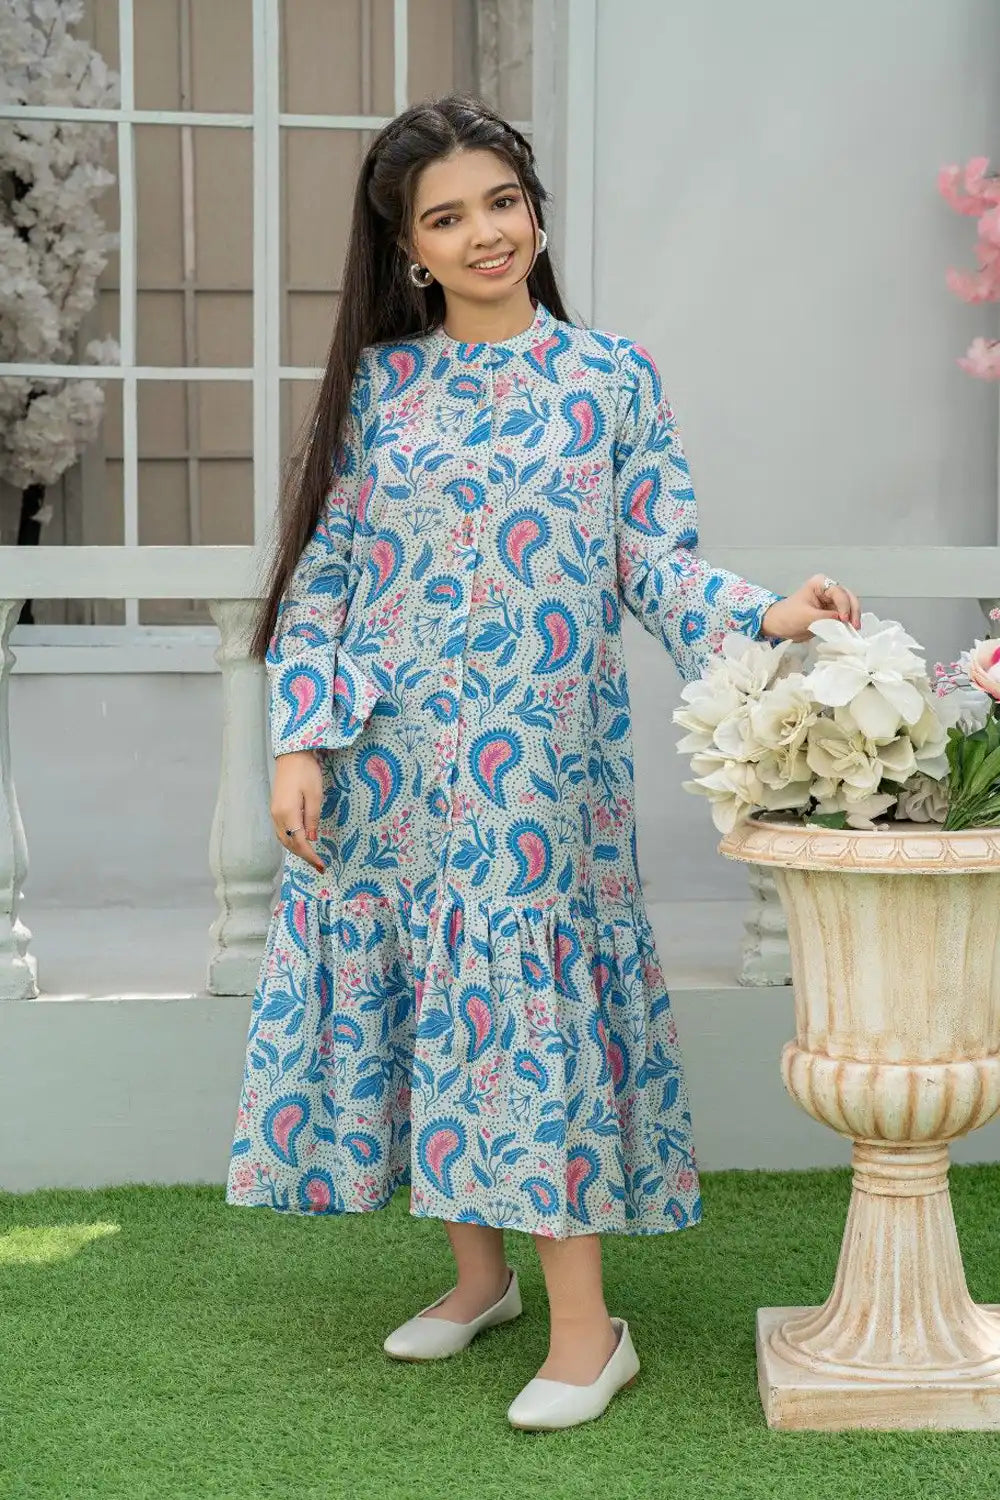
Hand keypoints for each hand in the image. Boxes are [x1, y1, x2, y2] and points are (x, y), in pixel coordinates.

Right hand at [270, 749, 324, 872]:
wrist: (291, 756)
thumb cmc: (306, 772)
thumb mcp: (315, 795)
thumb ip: (313, 818)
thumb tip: (312, 839)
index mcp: (288, 813)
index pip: (299, 842)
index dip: (310, 856)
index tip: (321, 866)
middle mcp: (277, 816)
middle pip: (289, 844)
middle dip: (304, 856)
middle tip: (319, 865)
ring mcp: (274, 813)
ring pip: (283, 839)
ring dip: (296, 850)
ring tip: (311, 857)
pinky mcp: (275, 809)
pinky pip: (281, 831)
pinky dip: (291, 841)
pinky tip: (300, 842)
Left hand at [761, 574, 861, 642]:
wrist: (778, 625)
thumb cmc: (788, 616)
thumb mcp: (807, 617)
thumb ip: (826, 618)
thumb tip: (844, 621)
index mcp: (821, 583)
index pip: (839, 593)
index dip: (844, 606)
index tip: (844, 620)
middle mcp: (829, 589)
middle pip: (848, 597)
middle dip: (853, 611)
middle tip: (855, 627)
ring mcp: (831, 600)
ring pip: (849, 606)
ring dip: (853, 617)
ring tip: (854, 630)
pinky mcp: (832, 611)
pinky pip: (844, 615)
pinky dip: (848, 622)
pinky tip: (850, 630)